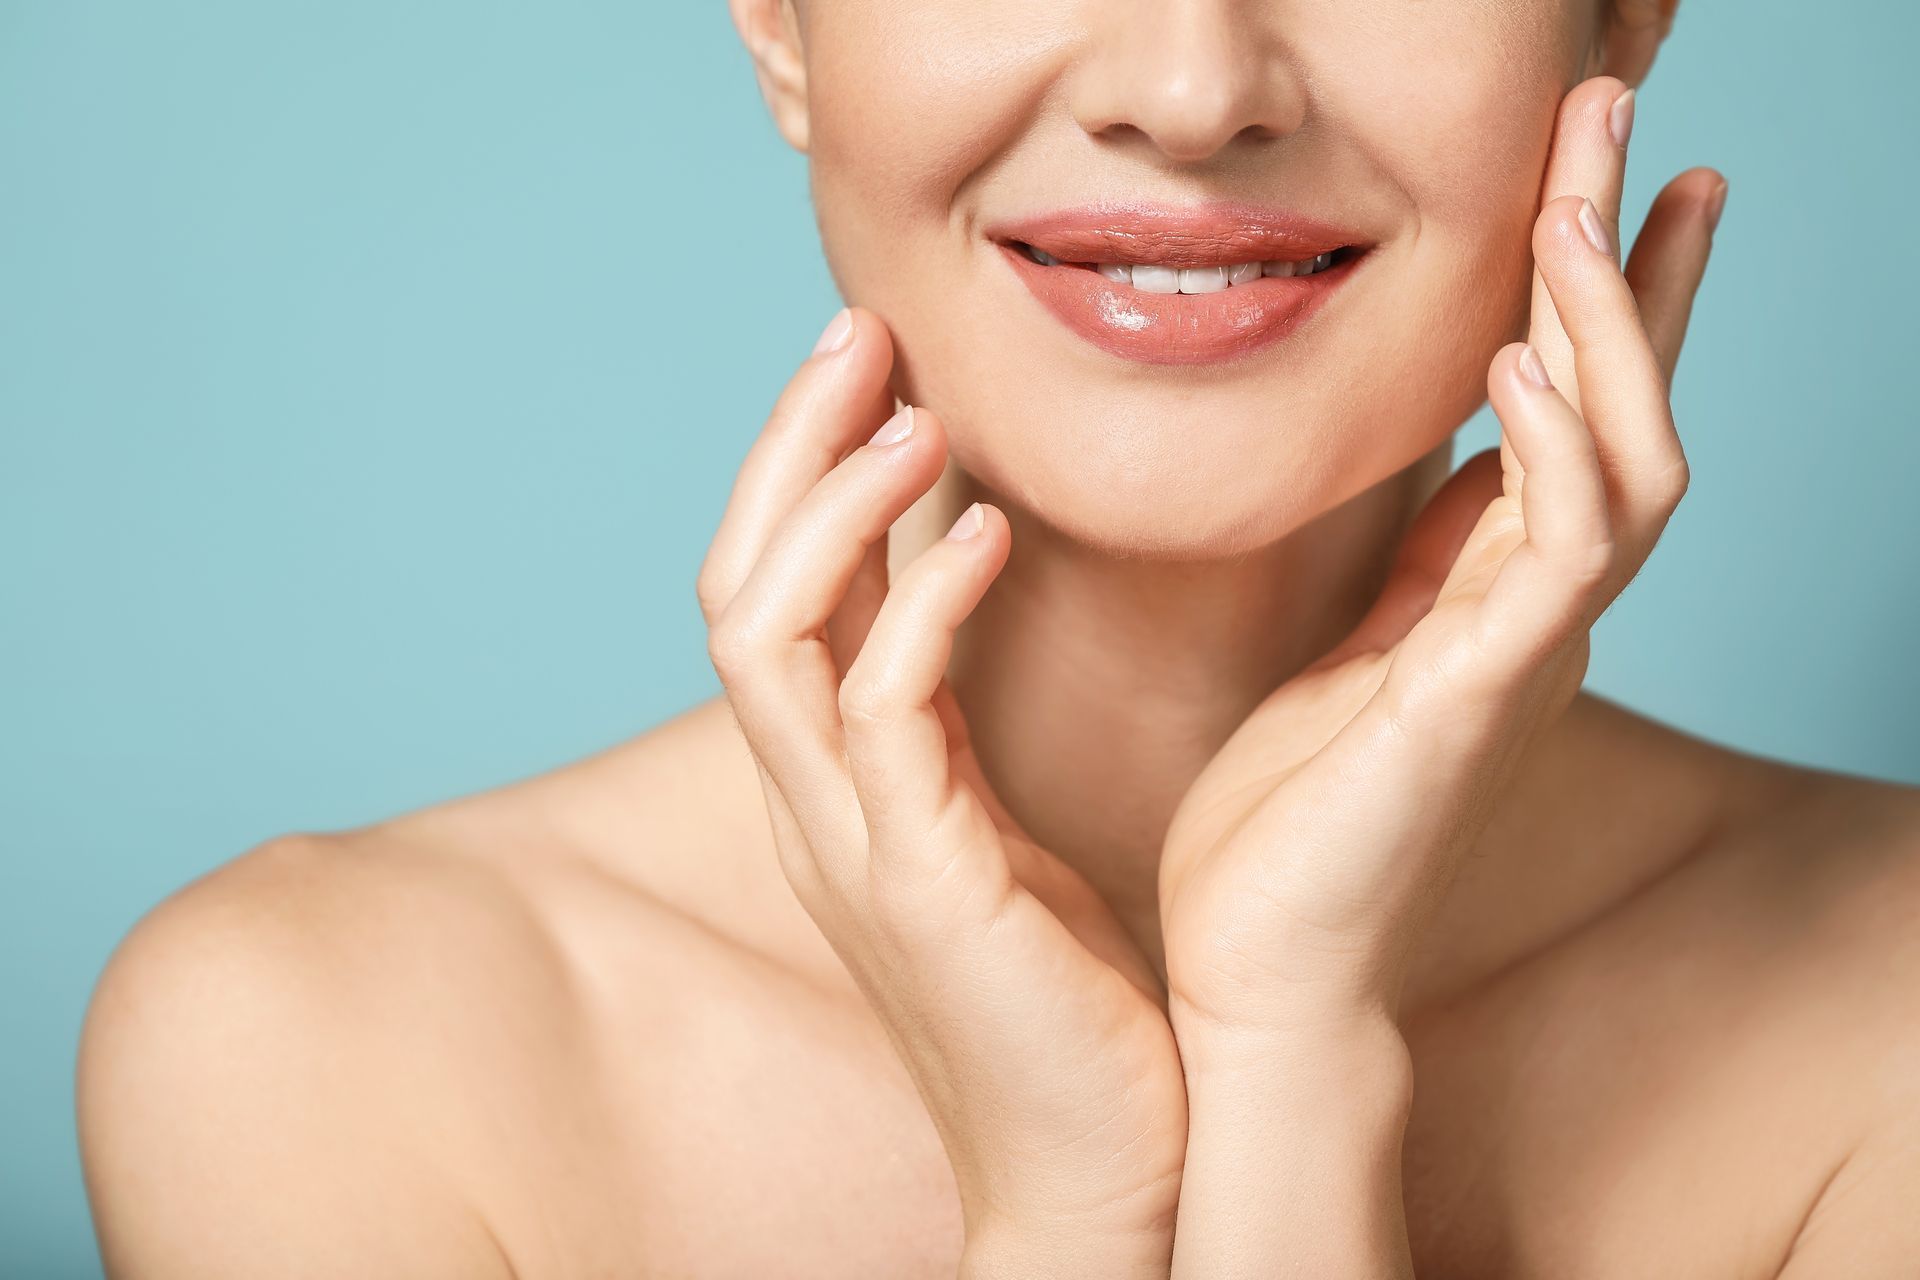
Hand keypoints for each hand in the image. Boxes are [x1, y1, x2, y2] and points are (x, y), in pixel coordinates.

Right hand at [697, 308, 1186, 1275]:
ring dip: (829, 506)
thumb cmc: (1065, 999)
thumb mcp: (989, 828)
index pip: (773, 600)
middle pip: (738, 589)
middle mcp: (816, 807)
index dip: (802, 478)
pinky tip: (986, 534)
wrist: (1097, 1169)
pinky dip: (922, 604)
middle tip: (854, 333)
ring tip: (905, 408)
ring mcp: (852, 845)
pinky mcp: (919, 880)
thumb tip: (957, 588)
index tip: (871, 373)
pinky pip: (886, 712)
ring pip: (771, 636)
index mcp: (836, 790)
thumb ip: (949, 720)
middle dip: (786, 454)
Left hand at [1159, 73, 1725, 1030]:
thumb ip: (1408, 561)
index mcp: (1492, 598)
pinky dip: (1554, 455)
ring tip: (1575, 205)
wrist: (1261, 969)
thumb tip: (1432, 458)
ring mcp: (1521, 659)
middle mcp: (1532, 617)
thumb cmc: (1286, 823)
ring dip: (1606, 329)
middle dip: (1624, 257)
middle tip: (1621, 112)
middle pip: (1627, 405)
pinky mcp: (1476, 704)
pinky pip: (1552, 559)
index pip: (1576, 414)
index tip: (1612, 173)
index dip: (1607, 294)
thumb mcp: (1350, 653)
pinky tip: (1517, 364)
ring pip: (1626, 462)